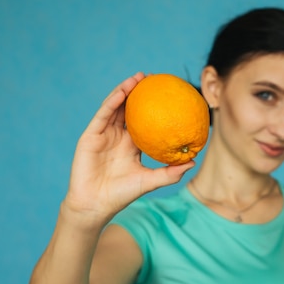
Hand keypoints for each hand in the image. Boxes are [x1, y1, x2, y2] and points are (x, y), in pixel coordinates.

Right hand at [64, 73, 194, 223]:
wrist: (96, 205)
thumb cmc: (122, 195)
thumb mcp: (150, 181)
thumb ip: (170, 173)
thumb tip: (193, 162)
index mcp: (131, 145)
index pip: (143, 122)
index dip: (152, 108)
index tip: (166, 95)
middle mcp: (117, 137)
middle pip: (128, 109)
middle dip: (138, 93)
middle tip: (152, 78)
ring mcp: (103, 135)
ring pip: (114, 107)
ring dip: (125, 90)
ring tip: (138, 78)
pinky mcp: (90, 136)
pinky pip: (103, 115)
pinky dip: (112, 102)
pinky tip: (122, 91)